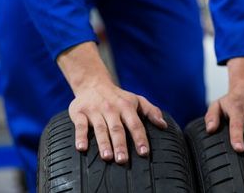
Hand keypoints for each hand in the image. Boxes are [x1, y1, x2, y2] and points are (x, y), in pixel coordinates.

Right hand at [57, 42, 166, 162]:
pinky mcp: (79, 112)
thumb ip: (151, 111)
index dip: (140, 138)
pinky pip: (80, 126)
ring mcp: (95, 110)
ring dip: (103, 143)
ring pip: (100, 129)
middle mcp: (111, 109)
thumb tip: (164, 125)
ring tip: (107, 157)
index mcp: (126, 107)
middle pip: (117, 129)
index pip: (135, 124)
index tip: (144, 152)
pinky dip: (80, 136)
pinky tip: (81, 148)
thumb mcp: (137, 100)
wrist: (93, 83)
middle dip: (120, 144)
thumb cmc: (119, 97)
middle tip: (123, 160)